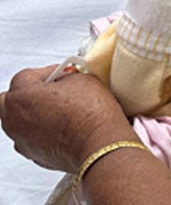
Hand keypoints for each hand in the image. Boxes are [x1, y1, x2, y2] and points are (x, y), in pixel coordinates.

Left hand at [0, 66, 135, 173]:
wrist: (101, 145)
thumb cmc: (90, 115)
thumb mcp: (82, 79)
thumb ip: (65, 77)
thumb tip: (65, 81)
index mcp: (20, 96)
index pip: (26, 76)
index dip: (48, 72)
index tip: (62, 73)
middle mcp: (14, 120)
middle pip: (11, 101)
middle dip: (28, 94)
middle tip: (51, 91)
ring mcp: (22, 140)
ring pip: (19, 122)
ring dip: (35, 114)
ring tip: (61, 111)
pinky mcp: (35, 156)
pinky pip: (33, 138)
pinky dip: (44, 132)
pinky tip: (65, 128)